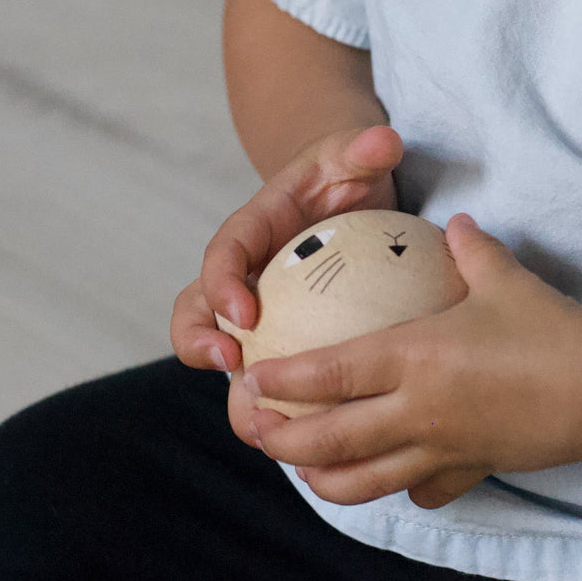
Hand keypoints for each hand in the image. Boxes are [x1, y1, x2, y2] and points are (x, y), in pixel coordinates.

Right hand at [169, 124, 403, 409]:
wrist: (343, 191)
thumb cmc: (344, 172)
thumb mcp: (354, 152)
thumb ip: (365, 147)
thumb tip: (385, 141)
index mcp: (254, 227)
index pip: (223, 253)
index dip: (221, 284)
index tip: (241, 314)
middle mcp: (243, 275)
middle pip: (196, 312)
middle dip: (200, 344)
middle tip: (232, 368)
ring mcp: (257, 312)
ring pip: (224, 359)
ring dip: (237, 394)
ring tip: (266, 428)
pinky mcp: (282, 339)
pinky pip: (271, 380)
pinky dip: (283, 410)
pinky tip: (319, 439)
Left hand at [246, 214, 581, 507]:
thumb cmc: (550, 327)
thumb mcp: (502, 274)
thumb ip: (469, 247)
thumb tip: (456, 222)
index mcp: (416, 358)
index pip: (331, 375)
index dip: (285, 381)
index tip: (252, 378)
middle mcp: (419, 411)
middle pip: (331, 440)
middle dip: (282, 441)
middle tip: (254, 429)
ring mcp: (444, 449)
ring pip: (365, 480)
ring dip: (324, 477)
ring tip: (301, 467)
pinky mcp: (473, 470)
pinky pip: (422, 490)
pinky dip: (398, 487)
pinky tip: (390, 476)